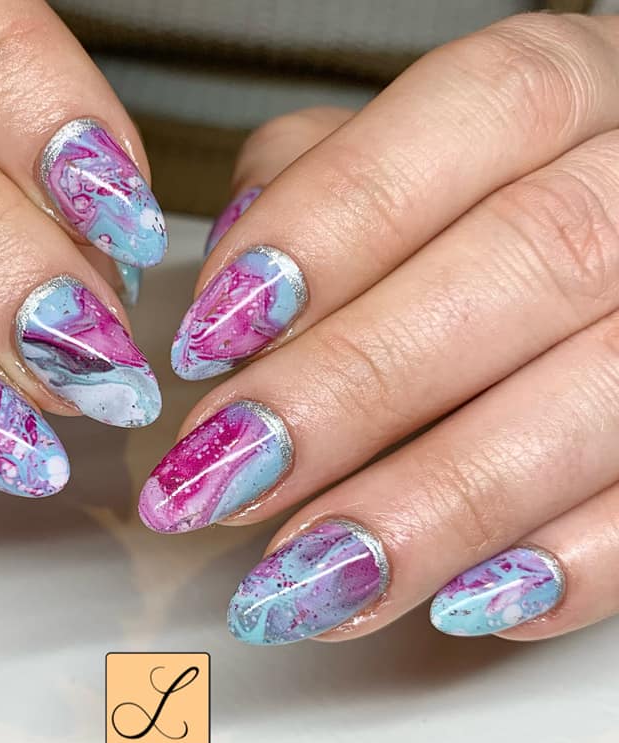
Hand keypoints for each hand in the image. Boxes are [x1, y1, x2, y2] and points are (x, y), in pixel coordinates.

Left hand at [140, 12, 618, 641]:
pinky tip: (457, 604)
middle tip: (223, 477)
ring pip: (598, 398)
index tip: (210, 335)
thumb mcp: (399, 158)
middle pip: (528, 264)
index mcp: (564, 92)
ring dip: (434, 505)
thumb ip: (312, 189)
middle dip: (354, 388)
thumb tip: (228, 287)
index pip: (468, 122)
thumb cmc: (480, 201)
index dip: (331, 231)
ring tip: (303, 580)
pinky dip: (567, 564)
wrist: (612, 239)